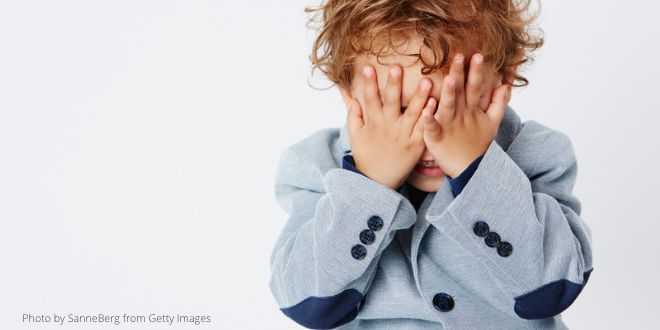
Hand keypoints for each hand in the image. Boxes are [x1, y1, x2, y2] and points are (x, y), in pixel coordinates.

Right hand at [346, 64, 436, 189]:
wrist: (378, 183)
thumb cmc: (366, 157)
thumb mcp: (355, 137)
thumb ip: (354, 116)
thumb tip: (352, 98)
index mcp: (373, 123)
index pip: (369, 99)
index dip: (369, 83)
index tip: (368, 67)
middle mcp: (388, 127)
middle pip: (390, 102)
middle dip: (393, 84)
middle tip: (397, 67)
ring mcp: (403, 136)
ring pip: (412, 113)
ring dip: (419, 96)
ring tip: (427, 81)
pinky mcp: (416, 145)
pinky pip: (423, 129)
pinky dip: (429, 116)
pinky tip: (435, 104)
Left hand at [421, 53, 511, 177]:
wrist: (471, 170)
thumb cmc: (478, 145)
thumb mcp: (492, 123)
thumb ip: (498, 102)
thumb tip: (506, 84)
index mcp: (471, 109)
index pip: (475, 87)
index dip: (476, 72)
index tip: (478, 55)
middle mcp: (460, 115)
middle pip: (460, 92)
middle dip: (460, 74)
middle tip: (458, 57)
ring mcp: (449, 126)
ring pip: (448, 107)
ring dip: (448, 94)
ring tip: (447, 79)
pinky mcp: (436, 138)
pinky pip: (432, 128)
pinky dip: (429, 120)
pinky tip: (425, 111)